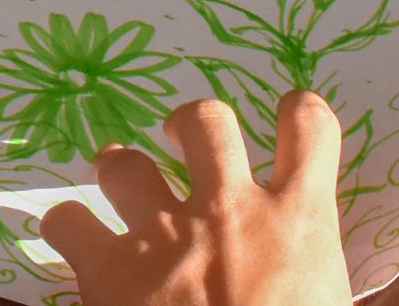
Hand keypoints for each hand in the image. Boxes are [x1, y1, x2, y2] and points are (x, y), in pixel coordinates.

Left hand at [39, 95, 350, 305]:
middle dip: (189, 127)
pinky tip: (76, 242)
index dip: (297, 112)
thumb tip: (317, 271)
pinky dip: (68, 228)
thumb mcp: (332, 301)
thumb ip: (317, 270)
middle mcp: (229, 211)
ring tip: (121, 183)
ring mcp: (163, 235)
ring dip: (121, 171)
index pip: (310, 126)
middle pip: (205, 120)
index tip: (285, 120)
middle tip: (181, 143)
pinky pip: (66, 221)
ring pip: (124, 162)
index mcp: (301, 223)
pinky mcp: (108, 268)